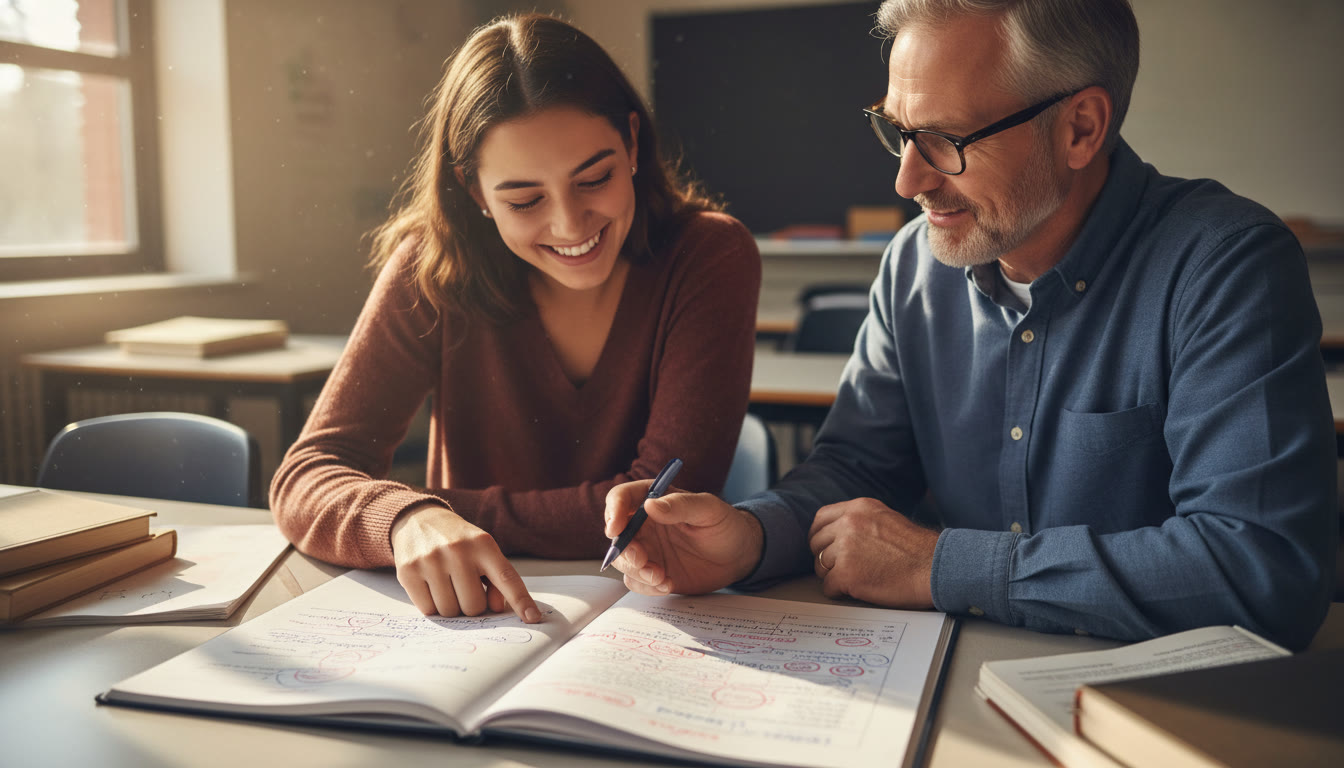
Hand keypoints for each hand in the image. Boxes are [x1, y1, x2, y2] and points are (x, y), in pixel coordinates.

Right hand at [390, 503, 539, 622]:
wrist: (418, 520)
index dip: (521, 600)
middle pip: (474, 606)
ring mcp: (431, 561)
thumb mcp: (482, 551)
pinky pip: (427, 610)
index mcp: (483, 544)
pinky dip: (432, 605)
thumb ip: (495, 579)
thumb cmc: (458, 542)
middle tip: (464, 587)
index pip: (507, 578)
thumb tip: (497, 608)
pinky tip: (430, 586)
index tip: (532, 618)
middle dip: (472, 604)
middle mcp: (458, 551)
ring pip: (450, 611)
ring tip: (446, 584)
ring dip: (451, 606)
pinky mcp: (408, 571)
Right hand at [603, 480, 763, 595]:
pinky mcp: (653, 572)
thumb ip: (681, 506)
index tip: (616, 528)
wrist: (738, 555)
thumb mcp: (709, 509)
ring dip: (636, 571)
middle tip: (642, 560)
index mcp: (654, 500)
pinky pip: (637, 581)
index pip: (621, 498)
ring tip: (662, 577)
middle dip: (624, 550)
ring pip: (623, 560)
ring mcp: (647, 550)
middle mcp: (644, 524)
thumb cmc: (725, 525)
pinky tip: (668, 584)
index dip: (613, 511)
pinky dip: (647, 587)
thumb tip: (650, 505)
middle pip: (616, 534)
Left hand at [808, 497, 937, 608]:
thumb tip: (835, 532)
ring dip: (833, 576)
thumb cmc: (917, 550)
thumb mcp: (885, 518)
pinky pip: (828, 586)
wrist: (935, 568)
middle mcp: (849, 523)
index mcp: (858, 508)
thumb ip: (859, 521)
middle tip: (841, 568)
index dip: (821, 536)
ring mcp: (846, 548)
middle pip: (816, 543)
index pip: (820, 518)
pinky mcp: (847, 573)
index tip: (826, 548)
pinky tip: (856, 591)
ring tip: (855, 579)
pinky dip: (839, 592)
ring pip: (820, 566)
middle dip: (826, 558)